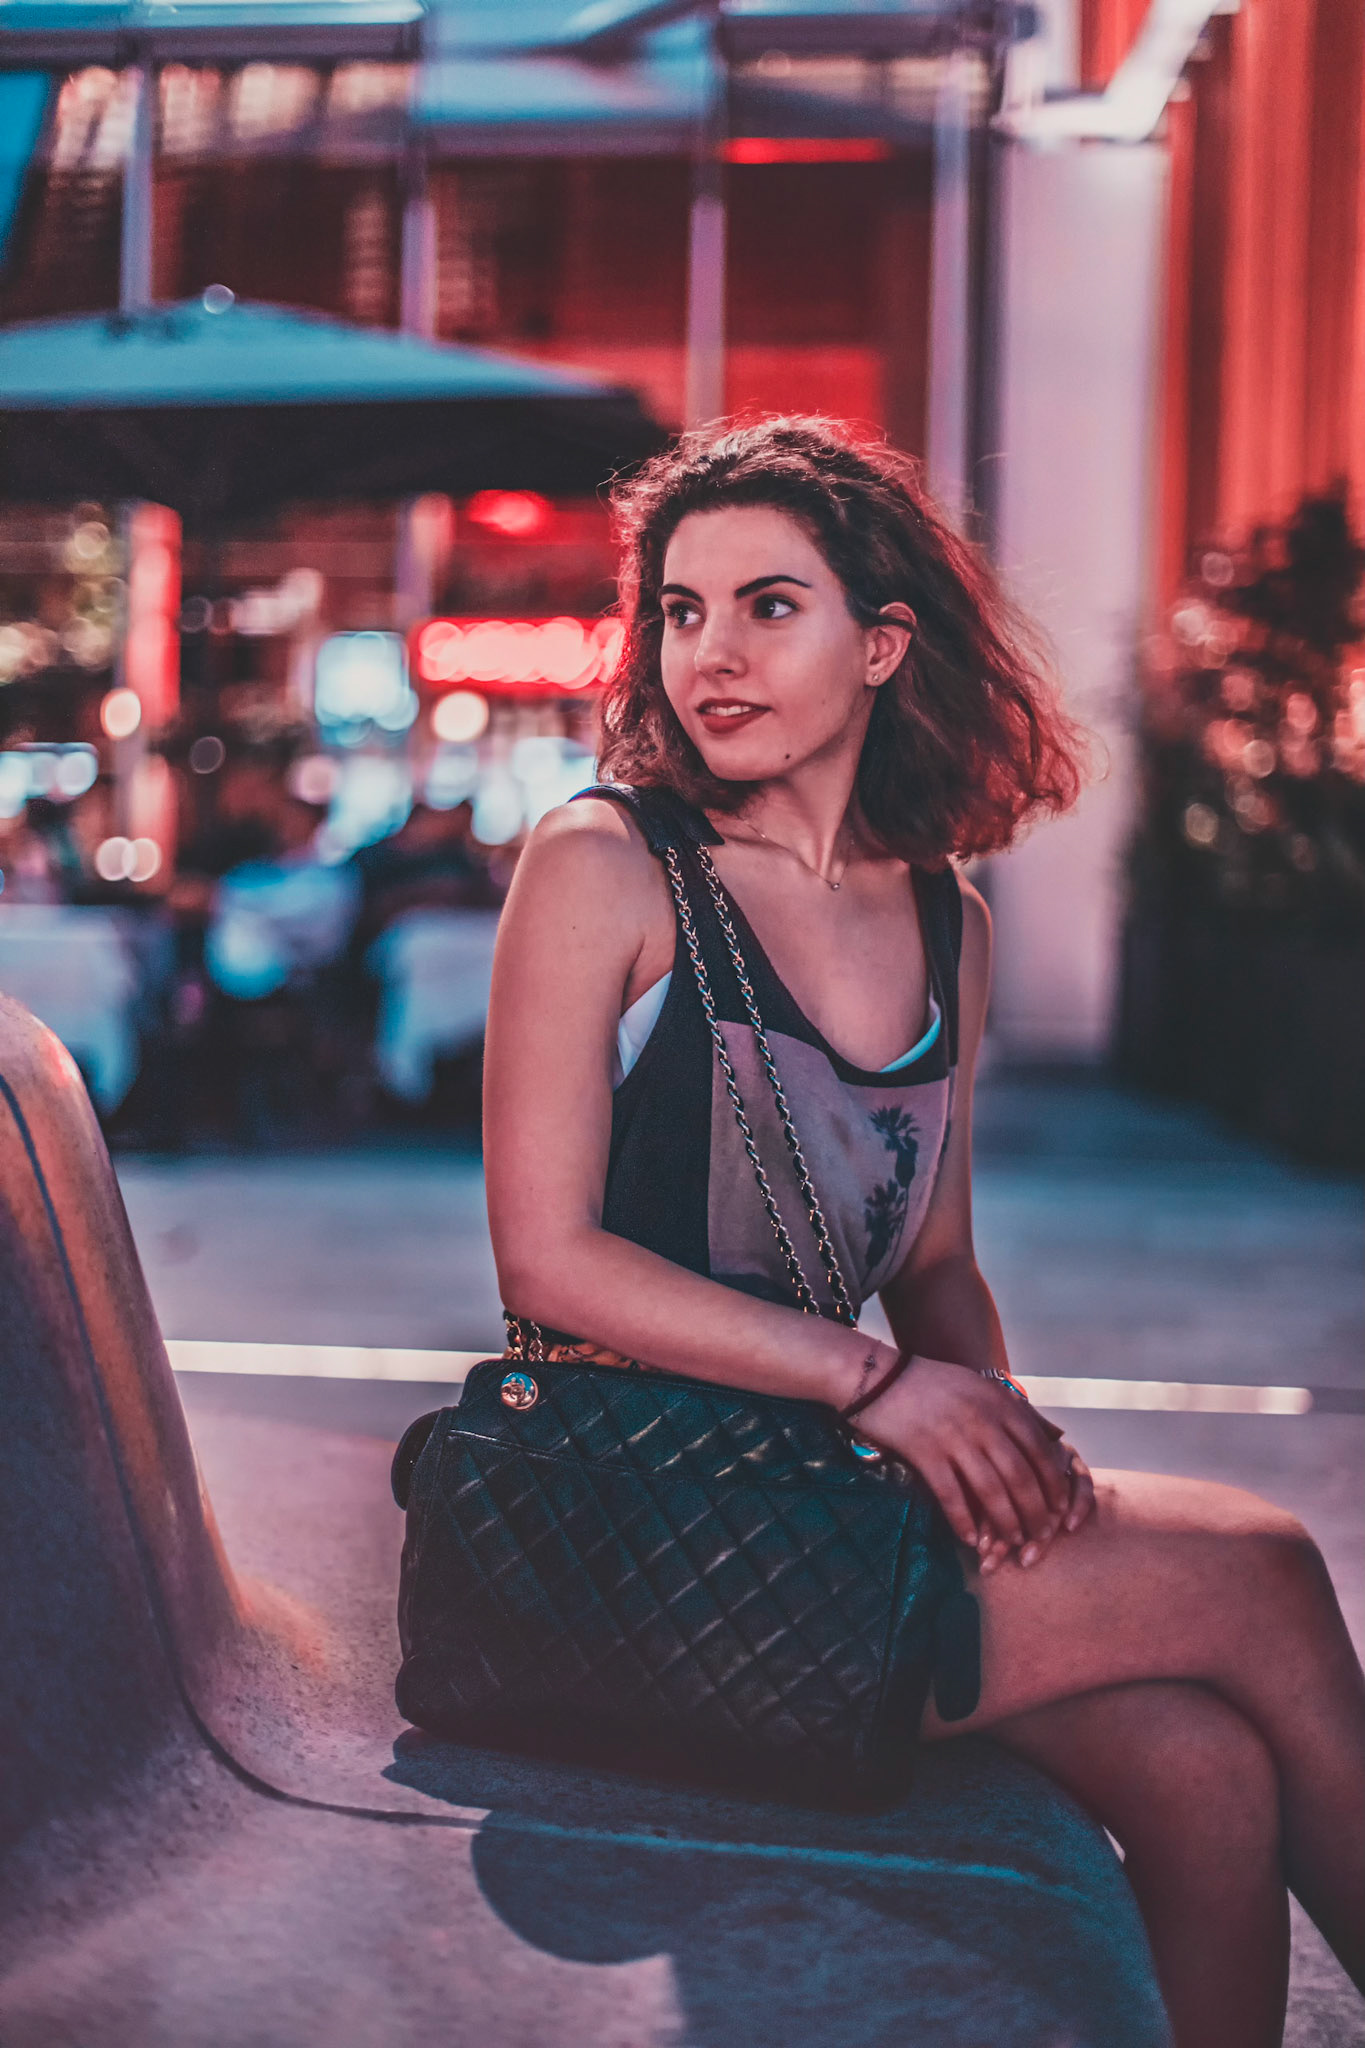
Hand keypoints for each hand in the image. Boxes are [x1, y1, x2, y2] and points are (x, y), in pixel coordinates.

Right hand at [854, 1354, 1079, 1564]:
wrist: (879, 1376)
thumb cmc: (932, 1383)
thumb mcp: (979, 1386)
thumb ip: (1013, 1410)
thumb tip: (1052, 1435)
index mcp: (999, 1403)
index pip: (1039, 1450)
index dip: (1053, 1484)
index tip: (1060, 1508)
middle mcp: (982, 1421)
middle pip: (1020, 1475)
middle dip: (1036, 1511)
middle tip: (1042, 1535)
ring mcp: (953, 1437)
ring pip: (991, 1489)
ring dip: (1005, 1521)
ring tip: (1013, 1541)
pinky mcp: (925, 1452)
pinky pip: (951, 1495)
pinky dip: (963, 1520)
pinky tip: (970, 1539)